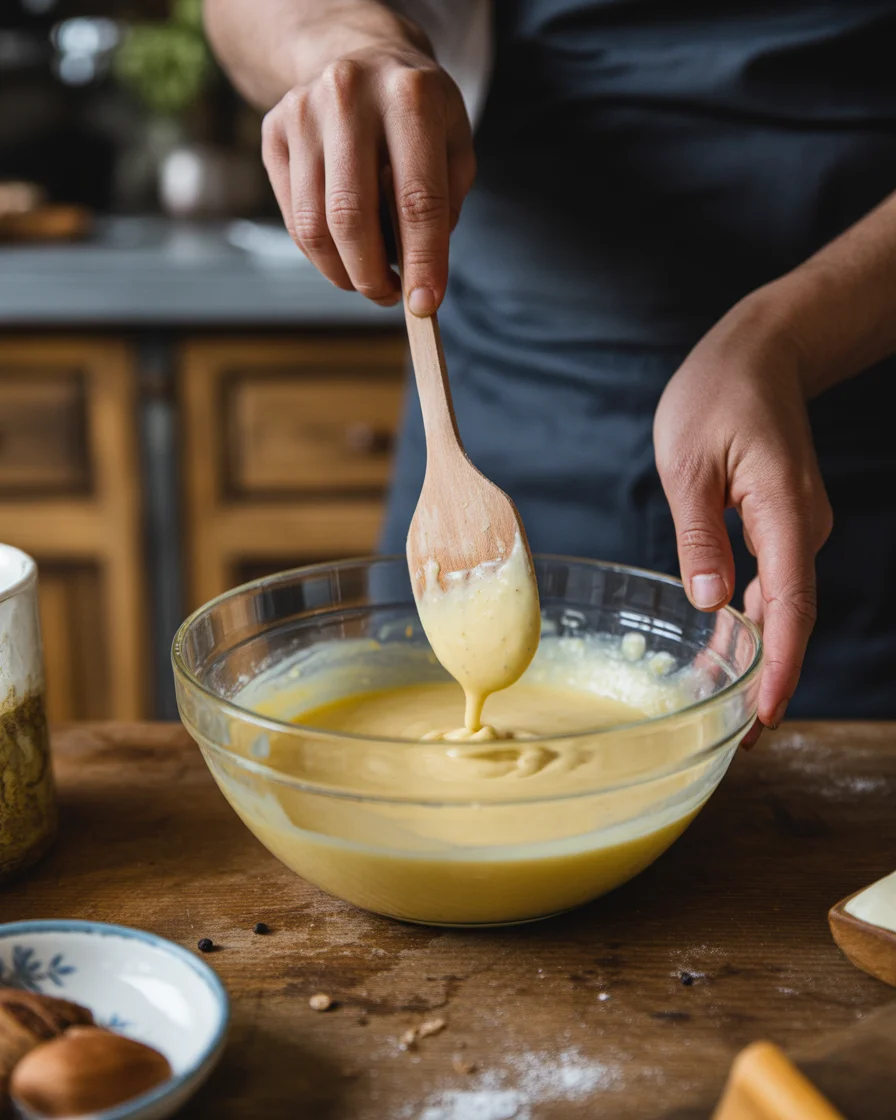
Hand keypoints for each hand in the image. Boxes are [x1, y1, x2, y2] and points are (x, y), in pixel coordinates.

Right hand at [261, 31, 474, 313]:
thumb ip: (446, 204)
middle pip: (352, 217)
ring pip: (314, 227)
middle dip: (373, 276)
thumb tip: (419, 274)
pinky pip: (295, 219)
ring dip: (344, 273)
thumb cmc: (416, 113)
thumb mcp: (454, 144)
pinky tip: (343, 252)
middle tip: (391, 297)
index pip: (417, 198)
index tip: (425, 304)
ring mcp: (302, 112)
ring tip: (370, 279)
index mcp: (410, 97)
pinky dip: (321, 253)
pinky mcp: (273, 132)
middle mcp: (349, 97)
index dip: (422, 260)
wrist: (355, 53)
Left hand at [654, 288, 832, 730]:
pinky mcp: (785, 521)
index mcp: (782, 511)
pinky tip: (731, 639)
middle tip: (740, 735)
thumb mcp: (688, 461)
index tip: (764, 716)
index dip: (780, 667)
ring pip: (786, 602)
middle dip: (771, 677)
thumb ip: (700, 534)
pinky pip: (777, 580)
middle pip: (793, 616)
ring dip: (762, 651)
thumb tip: (710, 602)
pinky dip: (758, 616)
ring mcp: (798, 524)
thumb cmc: (718, 394)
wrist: (763, 351)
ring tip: (727, 702)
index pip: (789, 605)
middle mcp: (802, 525)